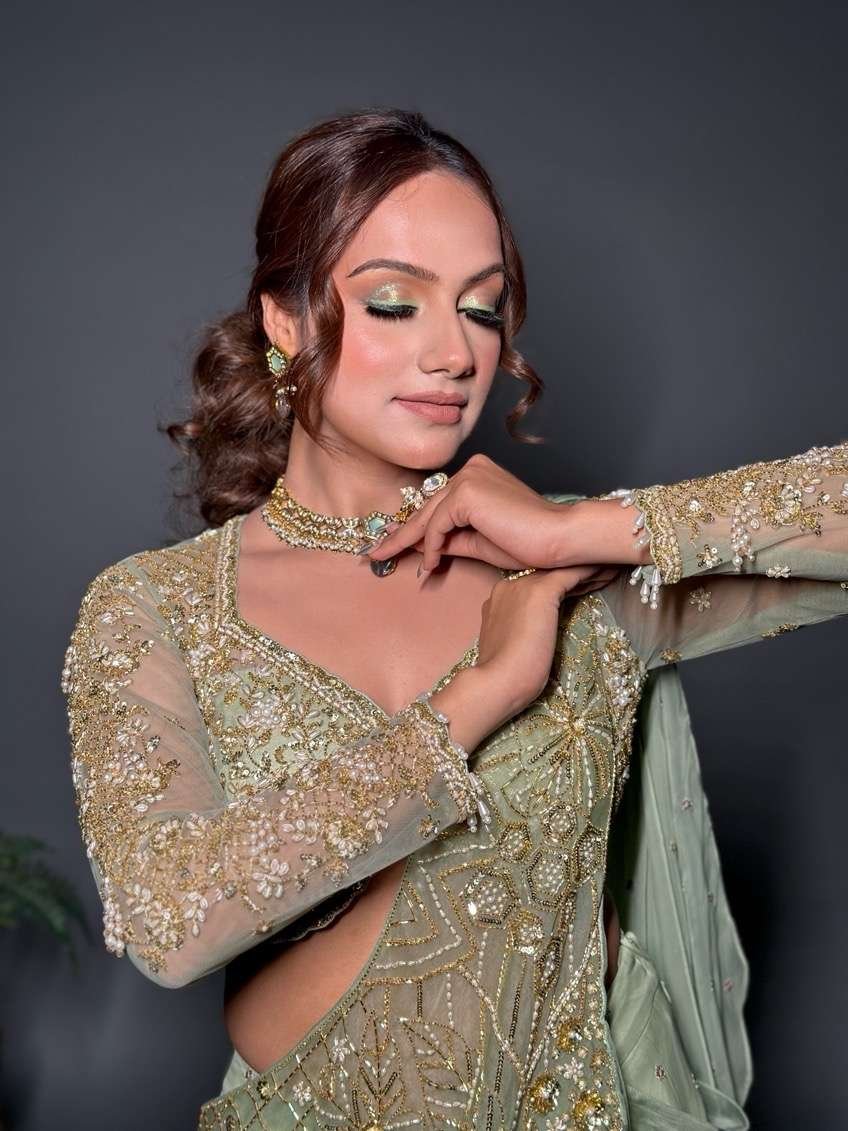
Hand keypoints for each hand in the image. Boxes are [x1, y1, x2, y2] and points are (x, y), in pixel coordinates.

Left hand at [368, 453, 575, 573]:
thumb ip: (451, 540)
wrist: (559, 540)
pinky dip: (430, 546)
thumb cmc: (529, 543)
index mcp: (476, 475)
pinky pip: (437, 525)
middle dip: (398, 534)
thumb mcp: (480, 542)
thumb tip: (423, 550)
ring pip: (428, 517)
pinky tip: (430, 564)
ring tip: (390, 561)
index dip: (411, 527)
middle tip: (372, 553)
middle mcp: (470, 469)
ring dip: (410, 543)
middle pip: (426, 509)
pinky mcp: (466, 492)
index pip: (437, 504)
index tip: (387, 544)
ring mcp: (468, 477)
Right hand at [429, 562, 620, 751]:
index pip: (534, 585)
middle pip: (548, 574)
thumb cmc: (508, 676)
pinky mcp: (540, 592)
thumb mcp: (515, 647)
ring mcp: (522, 586)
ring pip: (560, 571)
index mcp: (500, 600)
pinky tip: (608, 570)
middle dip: (574, 575)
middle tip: (601, 573)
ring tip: (610, 569)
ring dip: (587, 570)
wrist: (498, 682)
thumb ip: (524, 631)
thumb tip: (540, 634)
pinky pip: (572, 573)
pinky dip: (591, 571)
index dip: (560, 586)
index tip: (581, 588)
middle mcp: (508, 587)